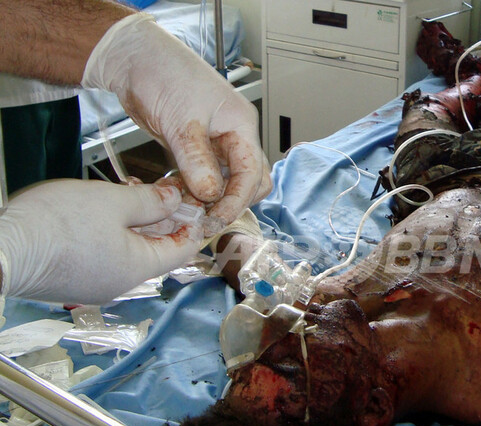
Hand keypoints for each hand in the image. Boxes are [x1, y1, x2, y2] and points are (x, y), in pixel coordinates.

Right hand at [0, 179, 202, 304]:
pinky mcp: (73, 281)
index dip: (190, 223)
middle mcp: (120, 283)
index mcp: (138, 268)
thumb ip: (151, 202)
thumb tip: (174, 200)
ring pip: (127, 251)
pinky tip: (99, 213)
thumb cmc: (55, 226)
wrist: (1, 249)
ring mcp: (94, 285)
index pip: (182, 250)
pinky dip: (110, 234)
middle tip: (158, 190)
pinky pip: (104, 256)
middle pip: (154, 250)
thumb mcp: (114, 201)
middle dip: (159, 219)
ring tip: (125, 194)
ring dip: (133, 223)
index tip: (192, 202)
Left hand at [81, 13, 271, 234]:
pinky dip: (193, 189)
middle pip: (249, 182)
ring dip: (209, 199)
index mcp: (241, 125)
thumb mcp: (181, 121)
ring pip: (225, 182)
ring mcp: (215, 141)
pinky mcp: (195, 146)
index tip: (214, 218)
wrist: (134, 58)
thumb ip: (197, 161)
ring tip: (185, 206)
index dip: (236, 200)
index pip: (253, 174)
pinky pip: (204, 176)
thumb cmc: (162, 74)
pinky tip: (175, 193)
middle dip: (230, 203)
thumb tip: (211, 194)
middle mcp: (233, 135)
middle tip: (203, 217)